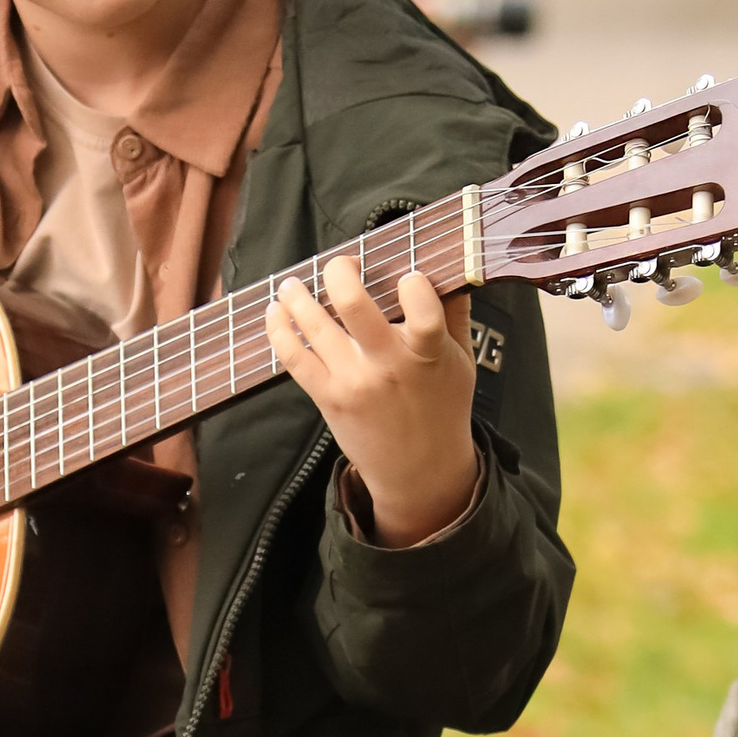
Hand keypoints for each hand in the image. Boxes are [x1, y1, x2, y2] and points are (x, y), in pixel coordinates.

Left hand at [267, 258, 477, 545]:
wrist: (419, 471)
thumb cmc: (442, 410)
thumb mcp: (461, 362)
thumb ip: (455, 313)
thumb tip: (452, 268)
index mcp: (427, 352)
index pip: (421, 306)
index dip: (413, 282)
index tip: (408, 277)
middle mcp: (387, 365)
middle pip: (353, 305)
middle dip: (339, 271)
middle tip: (341, 265)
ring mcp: (353, 381)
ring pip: (314, 325)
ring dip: (297, 295)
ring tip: (292, 284)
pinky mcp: (329, 397)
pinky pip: (294, 357)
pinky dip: (279, 330)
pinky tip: (275, 312)